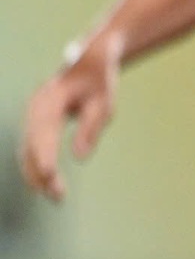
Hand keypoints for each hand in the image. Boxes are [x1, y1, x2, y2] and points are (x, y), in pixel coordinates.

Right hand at [17, 34, 124, 202]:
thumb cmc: (99, 82)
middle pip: (32, 144)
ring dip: (37, 174)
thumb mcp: (103, 102)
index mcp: (51, 98)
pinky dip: (36, 165)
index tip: (48, 174)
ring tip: (56, 197)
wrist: (90, 61)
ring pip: (28, 149)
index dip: (45, 154)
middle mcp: (35, 107)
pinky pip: (31, 147)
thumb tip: (79, 156)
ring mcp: (32, 115)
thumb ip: (91, 127)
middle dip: (41, 172)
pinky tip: (46, 184)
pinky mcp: (35, 123)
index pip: (45, 131)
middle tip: (58, 197)